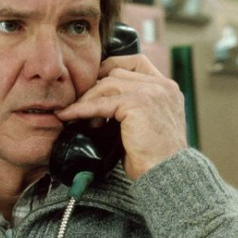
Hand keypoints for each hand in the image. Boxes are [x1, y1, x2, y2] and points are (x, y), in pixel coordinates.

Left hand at [56, 54, 187, 179]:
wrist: (165, 174)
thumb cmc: (154, 158)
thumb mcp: (147, 124)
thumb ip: (132, 107)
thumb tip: (101, 102)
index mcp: (168, 89)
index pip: (137, 62)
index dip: (112, 67)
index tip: (95, 83)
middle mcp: (163, 86)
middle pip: (118, 71)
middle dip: (95, 86)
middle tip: (81, 104)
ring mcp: (152, 92)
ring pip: (107, 83)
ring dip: (87, 99)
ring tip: (76, 115)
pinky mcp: (138, 103)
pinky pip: (101, 102)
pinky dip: (82, 109)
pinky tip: (69, 116)